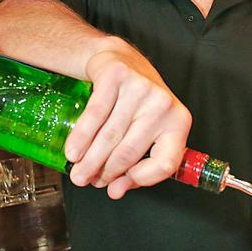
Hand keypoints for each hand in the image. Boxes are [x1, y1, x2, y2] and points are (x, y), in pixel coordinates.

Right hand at [65, 42, 190, 198]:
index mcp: (179, 122)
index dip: (140, 180)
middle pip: (130, 151)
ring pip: (110, 135)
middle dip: (104, 172)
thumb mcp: (148, 129)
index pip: (165, 162)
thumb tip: (116, 191)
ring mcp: (141, 89)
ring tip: (77, 173)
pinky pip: (95, 115)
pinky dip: (81, 137)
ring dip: (90, 160)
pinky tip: (73, 151)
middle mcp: (163, 105)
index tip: (117, 186)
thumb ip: (137, 161)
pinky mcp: (117, 77)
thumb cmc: (136, 102)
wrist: (121, 59)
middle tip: (86, 181)